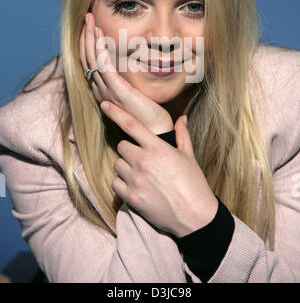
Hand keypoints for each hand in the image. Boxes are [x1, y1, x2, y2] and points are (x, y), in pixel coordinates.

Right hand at [80, 12, 173, 134]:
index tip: (91, 27)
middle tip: (88, 17)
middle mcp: (100, 90)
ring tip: (90, 20)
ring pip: (92, 60)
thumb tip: (130, 63)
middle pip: (86, 59)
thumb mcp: (135, 93)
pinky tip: (101, 36)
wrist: (156, 132)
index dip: (87, 44)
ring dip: (90, 38)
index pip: (88, 63)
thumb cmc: (149, 114)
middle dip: (86, 36)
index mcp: (103, 91)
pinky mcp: (118, 92)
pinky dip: (101, 50)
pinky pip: (104, 67)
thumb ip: (128, 80)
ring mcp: (107, 91)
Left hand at [100, 99, 218, 237]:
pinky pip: (115, 183)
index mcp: (157, 148)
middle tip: (142, 158)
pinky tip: (135, 186)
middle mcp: (143, 161)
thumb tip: (181, 118)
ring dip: (125, 166)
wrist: (195, 216)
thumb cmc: (194, 183)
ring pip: (117, 164)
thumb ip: (182, 134)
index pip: (130, 124)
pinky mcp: (131, 197)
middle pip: (121, 146)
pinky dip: (122, 183)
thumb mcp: (189, 156)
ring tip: (141, 174)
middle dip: (129, 149)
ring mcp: (135, 180)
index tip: (104, 104)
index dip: (115, 112)